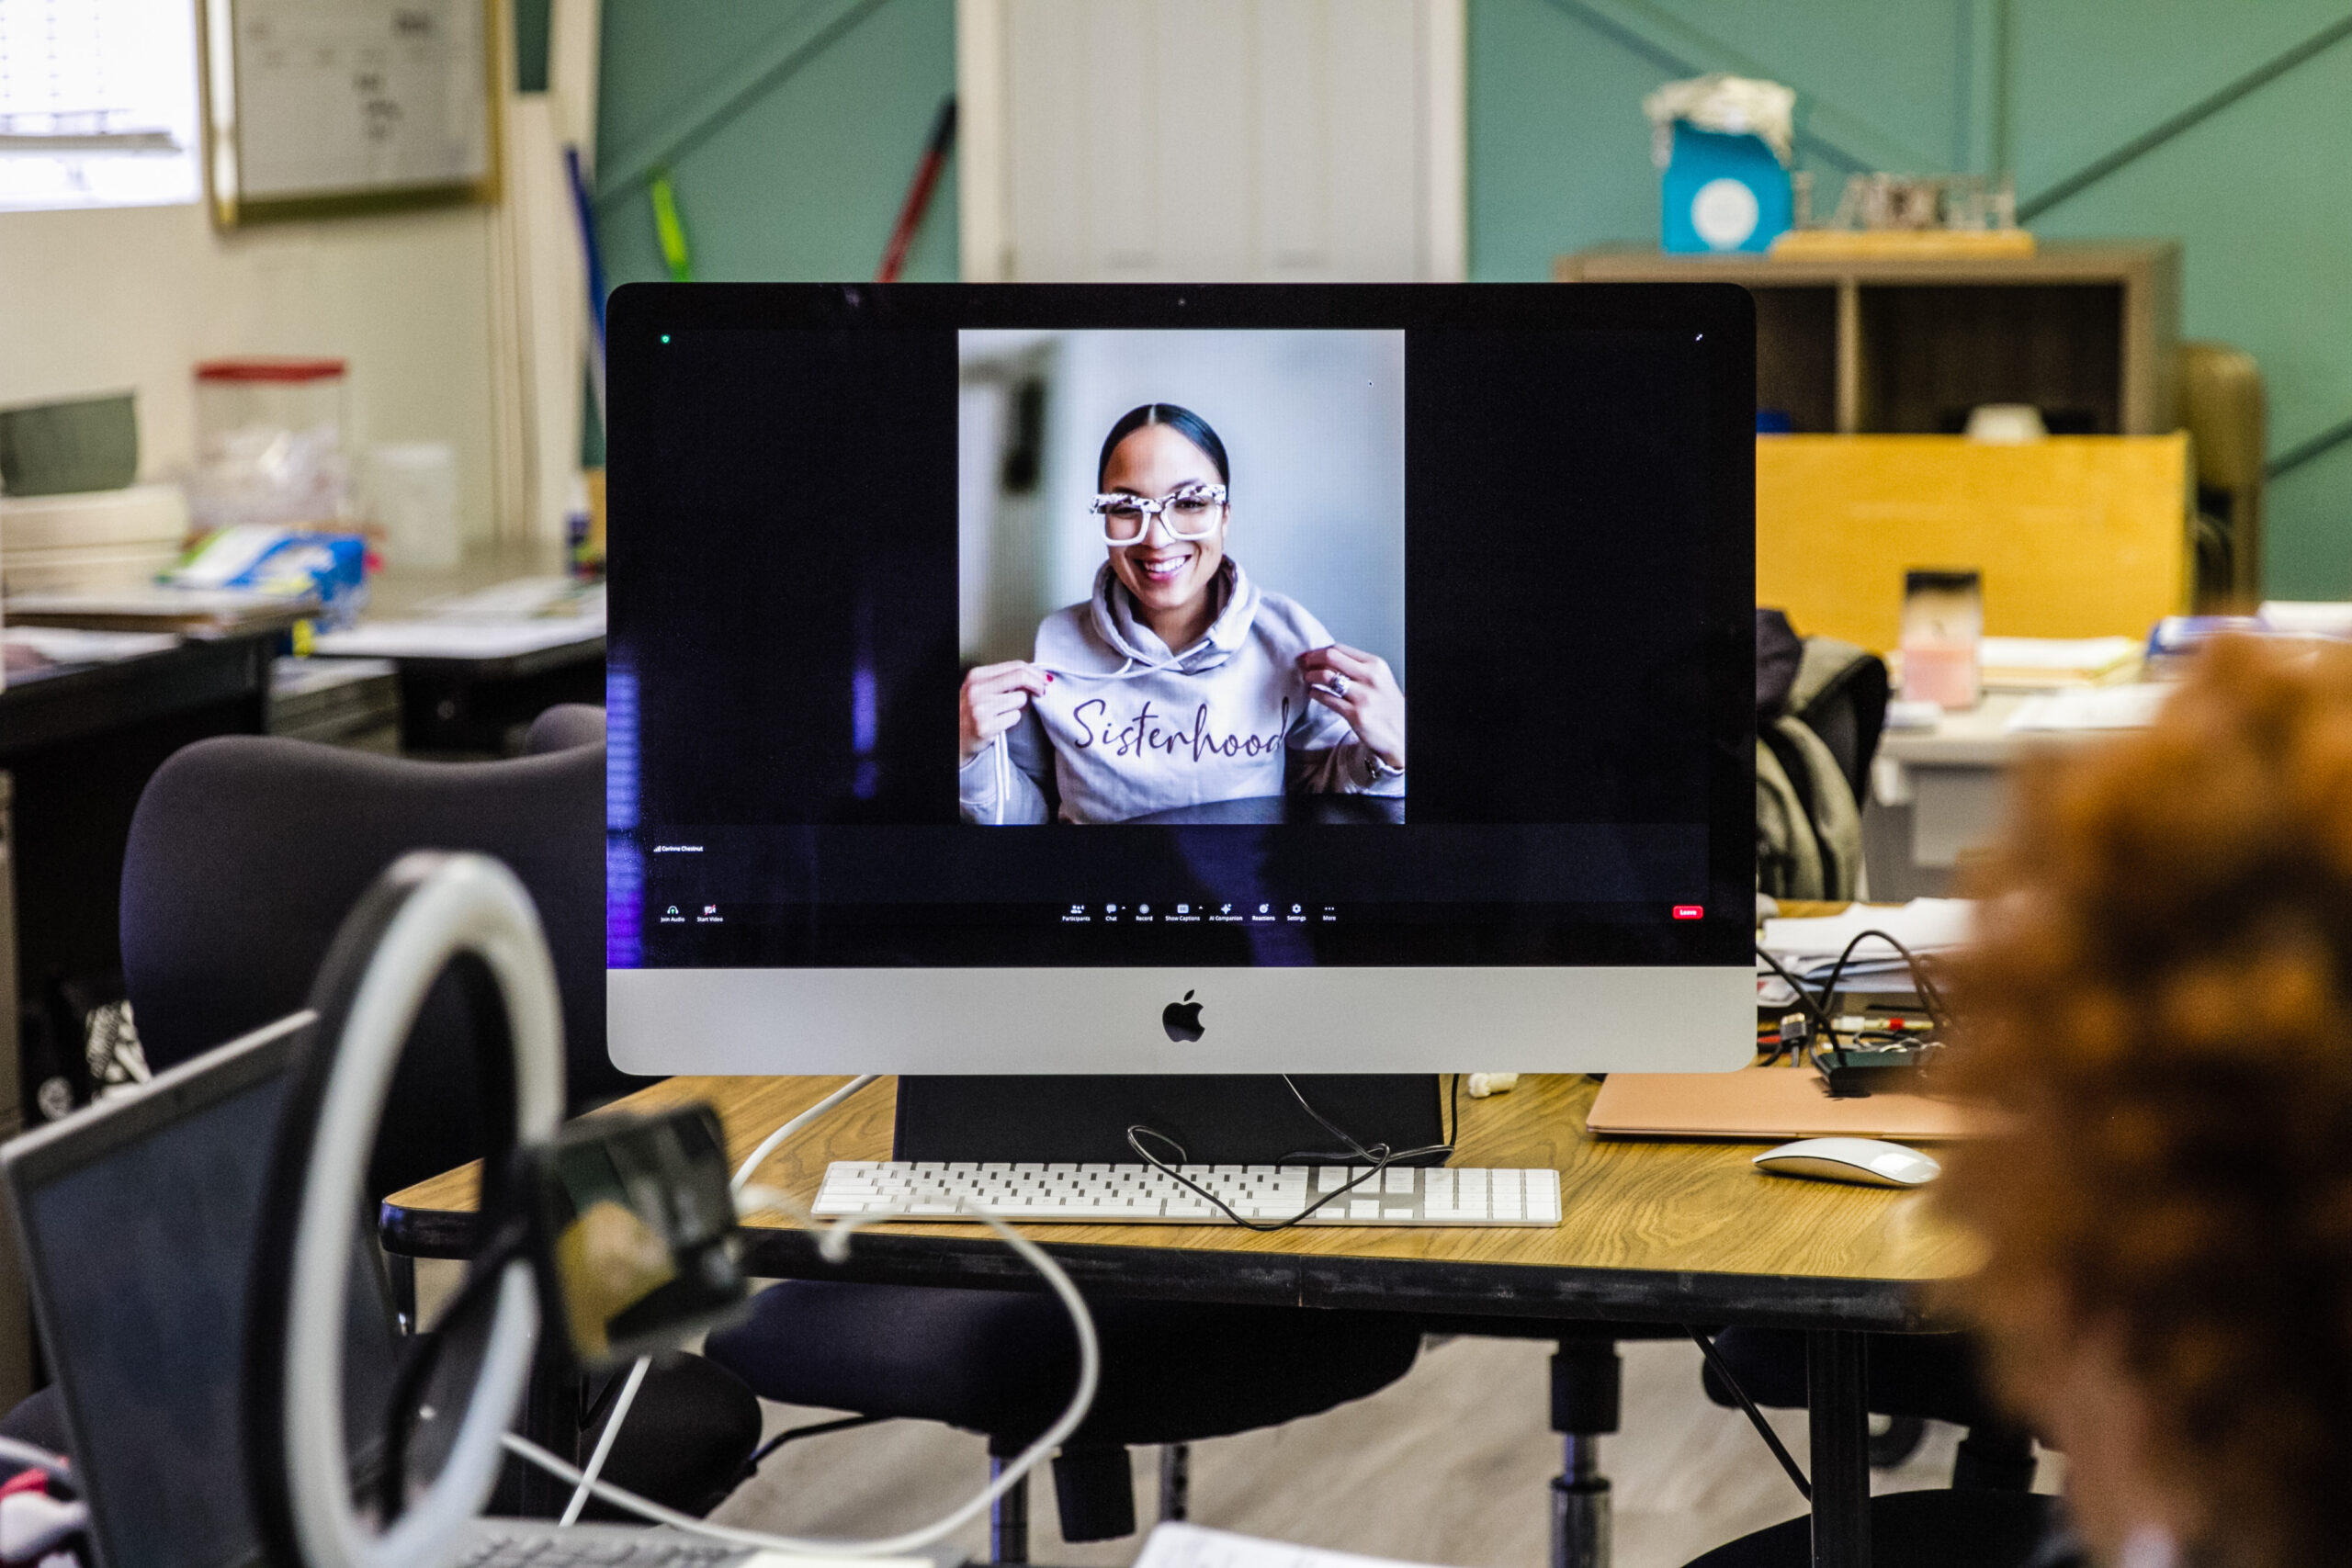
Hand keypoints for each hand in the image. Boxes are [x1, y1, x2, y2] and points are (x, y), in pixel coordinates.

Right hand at [959, 661, 1049, 765]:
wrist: (955, 739)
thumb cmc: (970, 714)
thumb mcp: (981, 690)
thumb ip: (1004, 681)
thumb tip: (1034, 677)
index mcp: (976, 676)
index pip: (1015, 666)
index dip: (1035, 672)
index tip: (1044, 678)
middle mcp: (977, 689)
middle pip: (1020, 677)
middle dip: (1038, 684)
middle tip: (1042, 691)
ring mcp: (980, 708)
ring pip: (1020, 699)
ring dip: (1018, 707)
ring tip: (1003, 713)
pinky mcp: (986, 726)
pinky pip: (1015, 717)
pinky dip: (1011, 721)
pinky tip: (999, 724)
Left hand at [1298, 644, 1402, 769]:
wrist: (1402, 733)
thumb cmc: (1387, 706)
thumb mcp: (1379, 679)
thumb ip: (1357, 668)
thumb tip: (1326, 659)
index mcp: (1375, 664)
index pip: (1340, 648)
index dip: (1319, 651)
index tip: (1308, 655)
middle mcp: (1370, 677)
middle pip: (1331, 657)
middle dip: (1311, 659)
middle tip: (1302, 664)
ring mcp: (1363, 697)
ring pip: (1326, 676)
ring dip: (1310, 676)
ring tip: (1307, 679)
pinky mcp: (1355, 715)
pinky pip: (1327, 699)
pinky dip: (1315, 694)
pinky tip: (1313, 693)